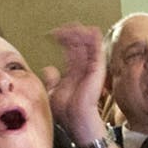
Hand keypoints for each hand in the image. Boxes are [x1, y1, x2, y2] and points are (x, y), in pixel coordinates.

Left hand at [42, 23, 108, 143]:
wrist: (75, 119)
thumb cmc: (66, 111)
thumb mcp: (53, 92)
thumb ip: (52, 80)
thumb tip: (48, 68)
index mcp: (75, 71)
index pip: (71, 49)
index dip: (63, 39)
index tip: (50, 34)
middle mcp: (84, 67)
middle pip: (80, 42)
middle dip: (69, 33)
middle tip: (57, 30)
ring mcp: (92, 66)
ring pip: (89, 42)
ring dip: (78, 32)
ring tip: (68, 28)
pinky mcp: (98, 67)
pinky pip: (97, 47)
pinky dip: (91, 37)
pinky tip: (83, 30)